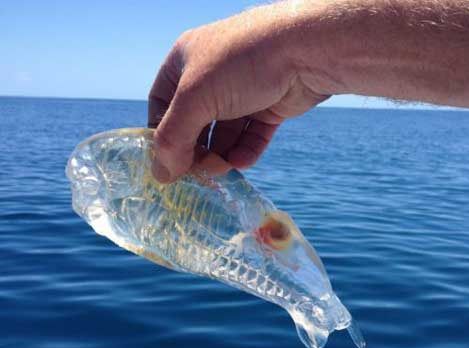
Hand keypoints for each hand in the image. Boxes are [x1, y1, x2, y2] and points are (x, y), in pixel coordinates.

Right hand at [148, 3, 327, 181]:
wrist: (304, 49)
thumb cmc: (240, 64)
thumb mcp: (194, 99)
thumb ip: (173, 138)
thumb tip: (162, 175)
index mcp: (185, 63)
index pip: (162, 105)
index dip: (161, 135)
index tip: (166, 163)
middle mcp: (211, 76)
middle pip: (194, 124)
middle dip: (195, 150)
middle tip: (198, 173)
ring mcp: (242, 92)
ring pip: (224, 134)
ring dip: (221, 155)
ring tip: (223, 169)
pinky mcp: (269, 106)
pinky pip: (251, 136)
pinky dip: (246, 151)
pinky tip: (242, 162)